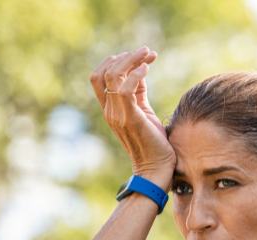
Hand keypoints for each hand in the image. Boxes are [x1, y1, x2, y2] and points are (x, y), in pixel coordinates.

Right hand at [90, 46, 174, 189]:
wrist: (156, 170)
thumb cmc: (154, 144)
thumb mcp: (144, 112)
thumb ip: (138, 93)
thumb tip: (140, 71)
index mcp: (110, 110)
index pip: (99, 77)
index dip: (116, 61)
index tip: (140, 56)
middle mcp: (110, 111)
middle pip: (103, 72)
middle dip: (125, 56)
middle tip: (147, 51)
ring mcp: (117, 115)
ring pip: (113, 76)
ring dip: (131, 60)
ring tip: (149, 54)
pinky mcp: (130, 119)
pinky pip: (125, 89)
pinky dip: (136, 74)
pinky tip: (147, 69)